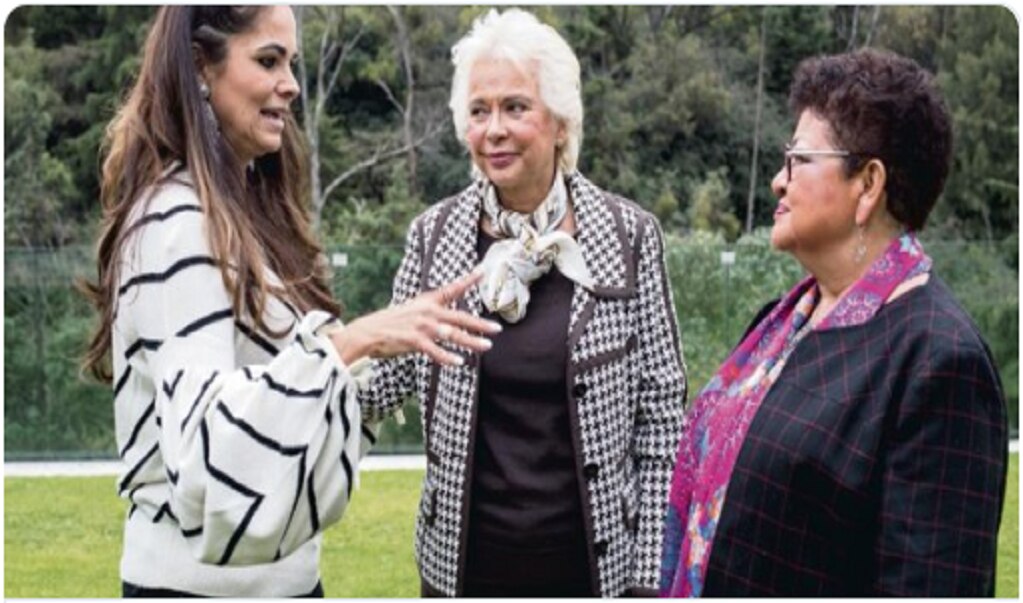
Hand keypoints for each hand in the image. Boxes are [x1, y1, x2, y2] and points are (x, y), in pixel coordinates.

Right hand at [330, 269, 501, 365]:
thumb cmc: (393, 323)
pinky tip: (459, 362)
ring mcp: (422, 326)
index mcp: (428, 301)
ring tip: (486, 346)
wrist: (369, 331)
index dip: (468, 280)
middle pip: (460, 317)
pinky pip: (435, 351)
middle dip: (480, 324)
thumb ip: (433, 313)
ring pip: (452, 335)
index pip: (452, 288)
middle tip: (497, 329)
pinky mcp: (414, 340)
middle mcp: (428, 311)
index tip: (483, 270)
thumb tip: (451, 321)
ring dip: (470, 341)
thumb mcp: (414, 310)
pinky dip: (447, 357)